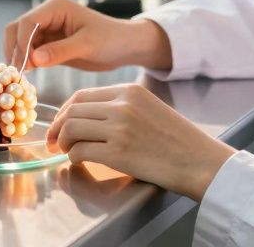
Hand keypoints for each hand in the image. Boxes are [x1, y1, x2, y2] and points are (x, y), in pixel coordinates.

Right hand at [2, 0, 170, 71]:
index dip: (22, 44)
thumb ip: (60, 51)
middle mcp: (46, 14)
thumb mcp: (87, 45)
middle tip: (20, 73)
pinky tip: (29, 75)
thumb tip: (34, 60)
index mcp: (55, 7)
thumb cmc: (111, 39)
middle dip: (15, 50)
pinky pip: (29, 51)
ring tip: (23, 77)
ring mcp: (46, 29)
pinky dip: (26, 62)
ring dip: (18, 57)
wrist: (124, 46)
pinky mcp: (48, 43)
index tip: (25, 66)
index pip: (27, 22)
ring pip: (19, 41)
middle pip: (16, 29)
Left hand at [46, 83, 235, 201]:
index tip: (59, 124)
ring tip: (67, 151)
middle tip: (54, 141)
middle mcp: (122, 105)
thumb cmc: (177, 139)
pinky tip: (79, 161)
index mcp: (129, 91)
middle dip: (58, 127)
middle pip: (73, 110)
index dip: (65, 111)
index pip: (82, 95)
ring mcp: (120, 128)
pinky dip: (74, 157)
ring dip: (63, 142)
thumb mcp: (149, 108)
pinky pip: (80, 151)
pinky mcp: (119, 152)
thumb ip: (121, 106)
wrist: (199, 160)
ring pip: (72, 128)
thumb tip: (87, 116)